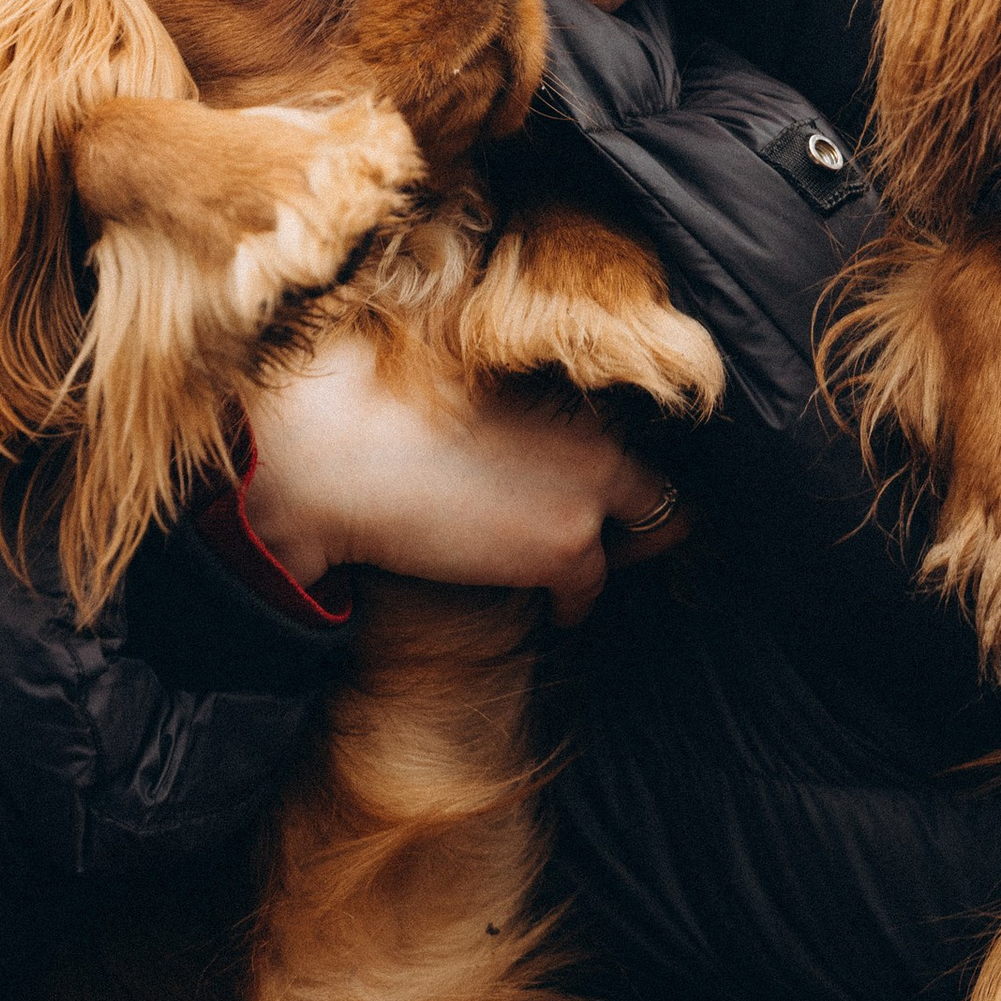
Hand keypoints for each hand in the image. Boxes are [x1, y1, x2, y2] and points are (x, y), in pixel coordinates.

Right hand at [241, 333, 686, 622]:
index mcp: (570, 396)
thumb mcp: (467, 388)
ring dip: (603, 562)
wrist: (344, 454)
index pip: (629, 439)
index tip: (604, 496)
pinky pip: (589, 589)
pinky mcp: (565, 549)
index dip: (618, 475)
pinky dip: (573, 604)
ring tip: (580, 579)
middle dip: (642, 522)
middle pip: (656, 494)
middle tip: (626, 545)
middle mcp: (596, 440)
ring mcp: (587, 496)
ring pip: (629, 543)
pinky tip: (559, 612)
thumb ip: (516, 411)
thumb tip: (516, 429)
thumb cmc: (379, 412)